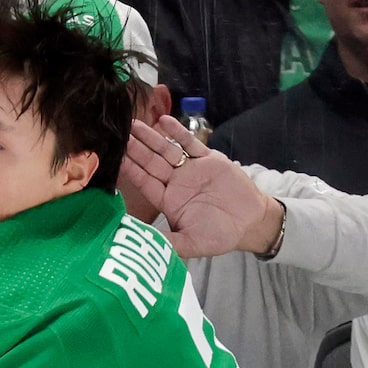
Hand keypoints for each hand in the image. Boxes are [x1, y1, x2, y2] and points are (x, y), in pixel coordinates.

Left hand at [123, 117, 282, 259]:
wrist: (250, 221)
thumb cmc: (220, 235)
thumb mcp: (191, 244)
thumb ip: (168, 243)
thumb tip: (142, 246)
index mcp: (168, 201)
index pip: (145, 183)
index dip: (131, 171)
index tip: (116, 159)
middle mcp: (176, 183)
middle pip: (151, 163)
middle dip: (136, 149)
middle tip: (120, 134)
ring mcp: (191, 169)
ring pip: (167, 150)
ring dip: (151, 138)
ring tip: (135, 124)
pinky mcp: (208, 159)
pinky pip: (190, 143)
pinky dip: (178, 132)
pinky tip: (164, 121)